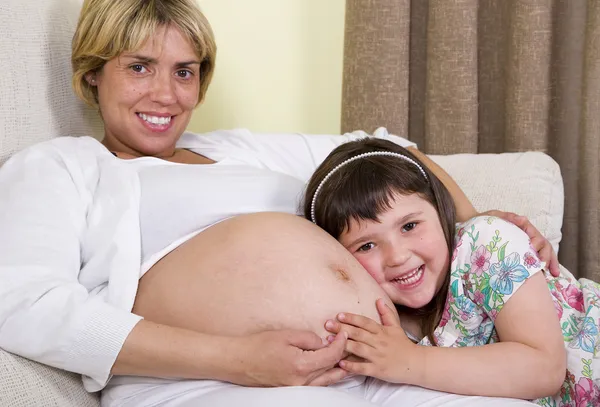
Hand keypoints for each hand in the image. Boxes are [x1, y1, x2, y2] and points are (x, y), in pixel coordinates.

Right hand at [226, 329, 347, 386]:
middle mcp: (302, 381)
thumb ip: (309, 338)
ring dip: (338, 369)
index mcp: (301, 365)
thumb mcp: (286, 335)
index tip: (344, 333)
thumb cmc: (259, 346)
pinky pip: (315, 384)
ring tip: (348, 360)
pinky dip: (326, 376)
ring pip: (326, 381)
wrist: (239, 362)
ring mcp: (297, 388)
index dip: (341, 343)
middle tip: (349, 344)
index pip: (331, 355)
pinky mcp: (292, 390)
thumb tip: (323, 343)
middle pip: (332, 369)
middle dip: (343, 355)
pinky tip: (330, 369)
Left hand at [324, 299, 417, 383]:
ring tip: (329, 341)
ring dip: (343, 345)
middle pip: (358, 334)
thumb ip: (386, 314)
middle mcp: (379, 342)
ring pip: (359, 349)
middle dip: (342, 329)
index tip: (339, 315)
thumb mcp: (396, 327)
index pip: (365, 322)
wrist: (416, 364)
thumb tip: (379, 299)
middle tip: (327, 324)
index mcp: (382, 331)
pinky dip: (352, 366)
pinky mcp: (378, 370)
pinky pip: (363, 368)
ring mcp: (378, 356)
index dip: (352, 318)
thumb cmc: (404, 345)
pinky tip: (340, 363)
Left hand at [481, 210, 558, 276]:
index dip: (537, 243)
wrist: (475, 228)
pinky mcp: (522, 254)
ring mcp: (526, 246)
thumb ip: (507, 217)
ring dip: (550, 263)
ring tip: (554, 274)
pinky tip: (546, 276)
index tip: (533, 249)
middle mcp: (527, 237)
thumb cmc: (485, 221)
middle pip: (544, 246)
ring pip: (543, 253)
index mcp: (523, 228)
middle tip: (545, 266)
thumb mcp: (494, 216)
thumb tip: (523, 219)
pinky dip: (542, 268)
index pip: (536, 235)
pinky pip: (535, 261)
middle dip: (548, 256)